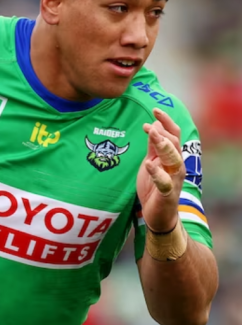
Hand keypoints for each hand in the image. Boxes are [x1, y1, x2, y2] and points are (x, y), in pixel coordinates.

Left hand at [137, 108, 185, 232]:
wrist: (158, 214)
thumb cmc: (154, 186)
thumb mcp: (151, 161)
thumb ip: (153, 146)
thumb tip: (155, 125)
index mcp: (172, 157)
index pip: (173, 135)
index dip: (165, 122)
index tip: (154, 110)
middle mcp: (176, 166)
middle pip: (175, 144)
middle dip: (164, 131)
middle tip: (152, 121)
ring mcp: (174, 180)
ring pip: (173, 159)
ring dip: (163, 146)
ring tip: (152, 134)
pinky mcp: (167, 194)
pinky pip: (165, 182)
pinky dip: (157, 173)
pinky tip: (148, 165)